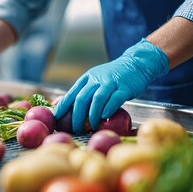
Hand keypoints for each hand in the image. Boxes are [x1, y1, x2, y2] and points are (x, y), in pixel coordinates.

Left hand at [53, 38, 168, 132]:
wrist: (136, 63)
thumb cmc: (113, 77)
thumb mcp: (95, 80)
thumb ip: (84, 92)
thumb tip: (65, 108)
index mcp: (87, 78)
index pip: (71, 93)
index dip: (63, 106)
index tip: (56, 117)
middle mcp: (97, 79)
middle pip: (82, 98)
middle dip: (76, 115)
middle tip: (75, 128)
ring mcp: (111, 82)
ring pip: (97, 99)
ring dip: (92, 114)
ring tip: (90, 126)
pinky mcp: (124, 87)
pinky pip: (115, 99)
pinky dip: (108, 108)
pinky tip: (104, 117)